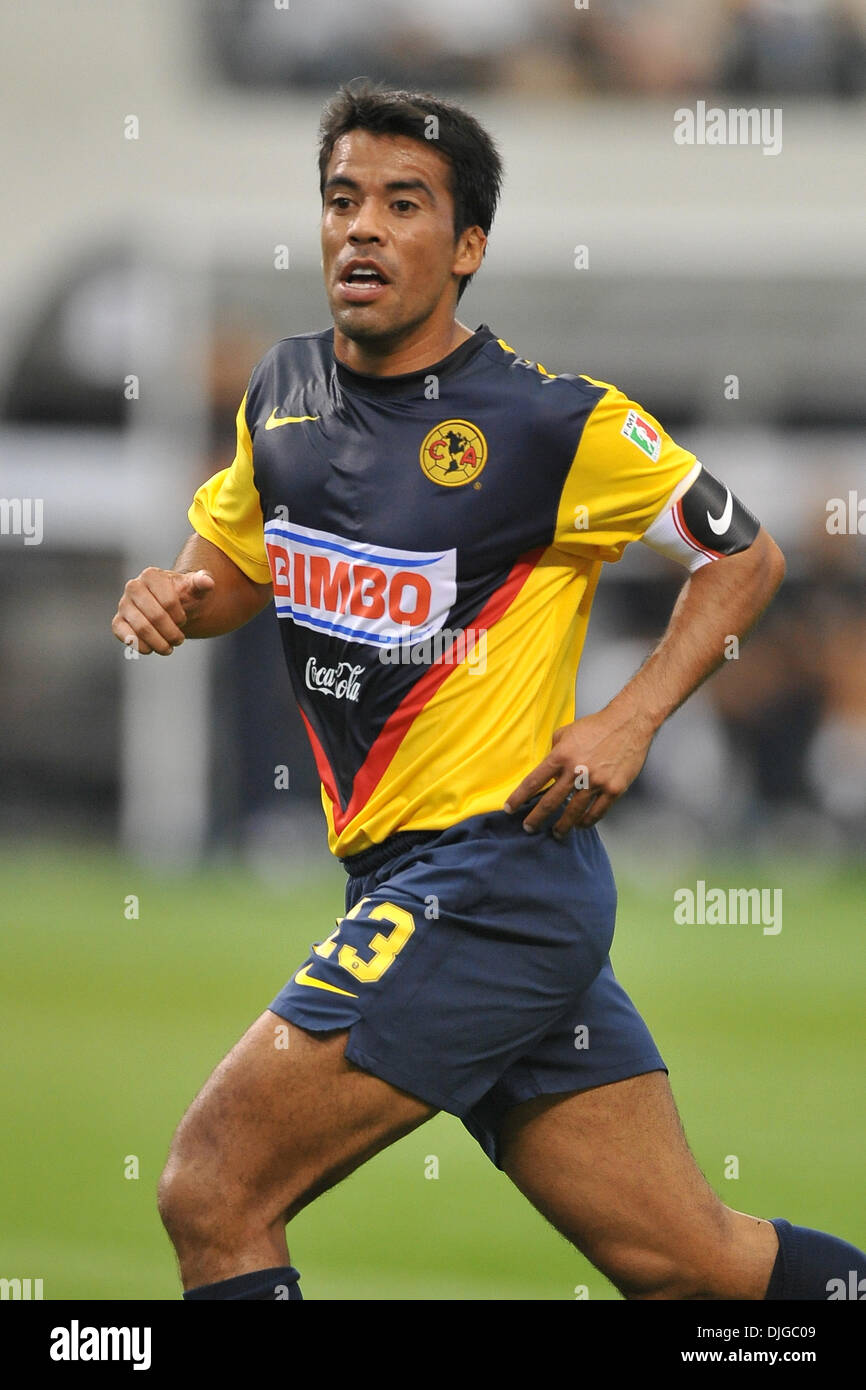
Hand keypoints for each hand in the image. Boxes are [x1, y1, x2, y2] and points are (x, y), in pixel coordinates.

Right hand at [111, 567, 214, 654]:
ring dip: (159, 643)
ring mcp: (123, 604)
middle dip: (171, 633)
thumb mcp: (195, 589)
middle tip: (179, 640)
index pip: (168, 601)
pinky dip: (141, 646)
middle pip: (155, 616)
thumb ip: (202, 583)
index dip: (179, 616)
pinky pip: (126, 637)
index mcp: (151, 575)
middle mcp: (133, 587)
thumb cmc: (184, 596)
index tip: (183, 620)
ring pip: (141, 628)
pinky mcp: (118, 622)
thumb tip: (208, 582)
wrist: (171, 607)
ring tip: (169, 648)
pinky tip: (152, 649)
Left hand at [504, 706, 654, 836]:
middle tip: (529, 827)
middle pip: (550, 802)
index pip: (534, 782)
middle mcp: (576, 771)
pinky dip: (587, 822)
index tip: (509, 808)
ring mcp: (596, 782)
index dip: (519, 797)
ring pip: (574, 812)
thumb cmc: (595, 726)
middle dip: (536, 818)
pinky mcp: (613, 789)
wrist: (628, 723)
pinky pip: (597, 812)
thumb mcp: (566, 732)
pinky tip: (580, 825)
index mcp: (561, 756)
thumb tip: (547, 770)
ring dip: (562, 826)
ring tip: (556, 833)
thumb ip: (554, 752)